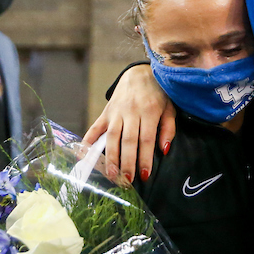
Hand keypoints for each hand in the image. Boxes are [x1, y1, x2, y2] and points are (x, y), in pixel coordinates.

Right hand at [84, 65, 174, 183]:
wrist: (139, 73)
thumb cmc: (158, 93)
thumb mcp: (169, 108)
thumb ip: (168, 129)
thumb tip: (164, 150)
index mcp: (149, 111)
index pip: (146, 139)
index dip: (144, 158)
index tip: (144, 175)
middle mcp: (131, 112)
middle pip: (127, 141)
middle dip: (126, 162)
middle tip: (126, 180)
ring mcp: (116, 112)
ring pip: (112, 137)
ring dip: (110, 157)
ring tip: (110, 174)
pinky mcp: (106, 112)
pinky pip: (95, 127)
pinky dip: (88, 141)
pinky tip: (83, 155)